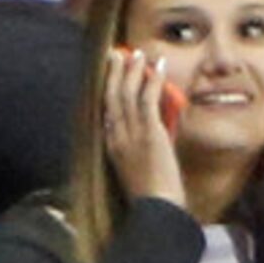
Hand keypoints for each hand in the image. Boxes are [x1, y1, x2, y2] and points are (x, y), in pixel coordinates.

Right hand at [105, 47, 187, 208]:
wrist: (155, 209)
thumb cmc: (152, 194)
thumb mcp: (140, 166)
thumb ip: (144, 146)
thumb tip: (157, 129)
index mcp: (111, 146)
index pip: (106, 110)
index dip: (107, 89)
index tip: (110, 73)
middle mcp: (116, 137)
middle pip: (111, 98)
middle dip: (114, 74)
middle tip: (117, 53)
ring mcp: (131, 134)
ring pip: (127, 95)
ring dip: (132, 71)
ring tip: (137, 54)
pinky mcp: (149, 133)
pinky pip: (148, 100)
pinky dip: (152, 81)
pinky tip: (157, 66)